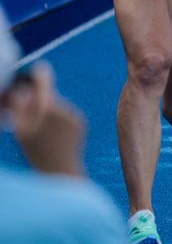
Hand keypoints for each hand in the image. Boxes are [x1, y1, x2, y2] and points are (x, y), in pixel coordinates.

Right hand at [3, 63, 85, 177]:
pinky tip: (55, 137)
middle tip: (30, 120)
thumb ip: (19, 107)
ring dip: (48, 114)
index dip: (36, 73)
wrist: (61, 170)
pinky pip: (65, 114)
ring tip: (43, 134)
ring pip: (56, 105)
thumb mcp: (21, 130)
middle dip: (37, 101)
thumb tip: (22, 90)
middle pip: (48, 94)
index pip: (43, 78)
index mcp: (48, 107)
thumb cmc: (36, 152)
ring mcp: (74, 113)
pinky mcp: (80, 121)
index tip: (33, 72)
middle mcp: (64, 106)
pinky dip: (58, 121)